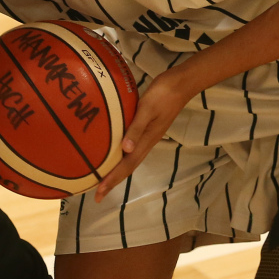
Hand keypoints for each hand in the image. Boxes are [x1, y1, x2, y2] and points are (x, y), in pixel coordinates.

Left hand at [93, 70, 190, 200]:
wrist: (181, 84)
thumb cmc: (163, 94)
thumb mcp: (147, 108)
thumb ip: (136, 128)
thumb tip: (126, 150)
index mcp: (146, 141)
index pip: (126, 166)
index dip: (112, 181)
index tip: (99, 194)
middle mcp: (146, 142)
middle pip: (127, 167)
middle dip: (112, 181)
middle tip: (97, 194)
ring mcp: (148, 136)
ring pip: (130, 159)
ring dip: (116, 170)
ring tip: (102, 178)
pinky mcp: (147, 128)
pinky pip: (131, 147)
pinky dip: (120, 154)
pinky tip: (113, 151)